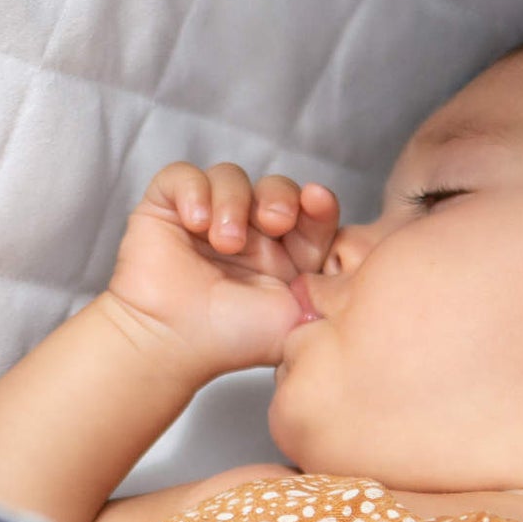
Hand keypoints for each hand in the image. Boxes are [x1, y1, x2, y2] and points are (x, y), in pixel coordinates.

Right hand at [105, 162, 339, 379]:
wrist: (175, 346)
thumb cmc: (232, 341)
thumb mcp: (301, 317)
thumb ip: (332, 291)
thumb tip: (355, 271)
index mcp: (284, 256)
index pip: (310, 212)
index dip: (318, 202)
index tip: (318, 201)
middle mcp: (249, 233)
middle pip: (275, 186)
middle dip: (280, 196)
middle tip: (273, 222)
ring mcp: (207, 218)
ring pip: (232, 176)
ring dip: (234, 202)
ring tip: (225, 242)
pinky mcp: (167, 209)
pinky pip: (183, 175)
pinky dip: (194, 190)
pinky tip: (196, 222)